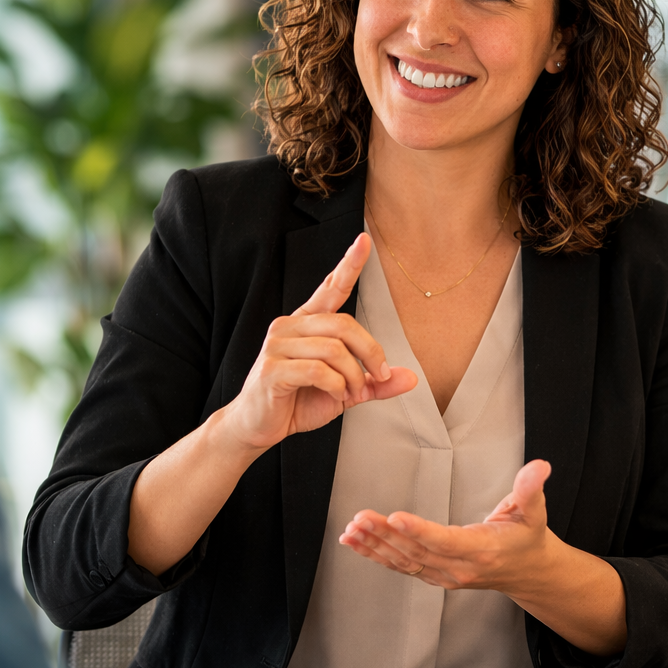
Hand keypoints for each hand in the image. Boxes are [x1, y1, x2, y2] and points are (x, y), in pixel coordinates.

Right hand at [222, 233, 417, 450]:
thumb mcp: (345, 392)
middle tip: (378, 376)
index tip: (364, 240)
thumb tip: (411, 378)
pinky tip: (336, 395)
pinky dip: (337, 386)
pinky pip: (318, 370)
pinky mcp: (271, 368)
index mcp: (306, 323)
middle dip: (370, 352)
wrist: (256, 427)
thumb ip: (374, 382)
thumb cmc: (297, 402)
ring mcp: (277, 346)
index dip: (348, 264)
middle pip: (343, 324)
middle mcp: (290, 326)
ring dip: (354, 376)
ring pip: (334, 349)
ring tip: (353, 393)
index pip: (330, 288)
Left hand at [338, 459, 558, 593]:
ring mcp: (445, 576)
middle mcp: (459, 568)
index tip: (395, 517)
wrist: (528, 573)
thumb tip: (540, 466)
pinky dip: (376, 555)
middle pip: (417, 552)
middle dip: (385, 535)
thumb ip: (531, 489)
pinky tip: (355, 542)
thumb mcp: (535, 512)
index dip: (420, 531)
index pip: (446, 541)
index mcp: (482, 550)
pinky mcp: (434, 576)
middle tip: (360, 517)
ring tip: (351, 530)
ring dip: (375, 546)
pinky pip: (401, 567)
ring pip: (404, 562)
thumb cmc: (528, 538)